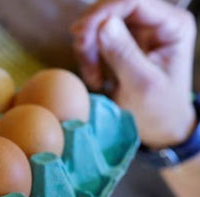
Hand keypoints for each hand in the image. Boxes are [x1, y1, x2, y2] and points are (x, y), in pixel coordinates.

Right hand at [71, 0, 196, 148]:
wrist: (159, 127)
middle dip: (91, 34)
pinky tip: (96, 76)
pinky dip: (88, 55)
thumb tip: (104, 25)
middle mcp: (157, 21)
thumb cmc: (158, 111)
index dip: (103, 13)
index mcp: (173, 25)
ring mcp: (139, 29)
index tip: (80, 35)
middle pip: (111, 9)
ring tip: (95, 78)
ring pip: (99, 22)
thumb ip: (124, 54)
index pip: (133, 1)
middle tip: (86, 65)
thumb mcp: (141, 85)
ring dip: (87, 49)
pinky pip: (95, 37)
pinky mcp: (123, 40)